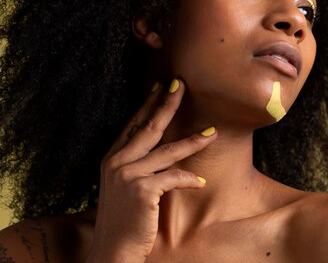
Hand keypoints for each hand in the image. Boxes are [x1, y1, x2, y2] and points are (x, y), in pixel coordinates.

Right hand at [86, 79, 215, 262]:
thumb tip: (162, 149)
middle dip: (167, 103)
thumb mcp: (124, 187)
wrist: (112, 251)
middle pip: (150, 127)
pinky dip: (189, 179)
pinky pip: (174, 178)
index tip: (161, 85)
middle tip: (181, 84)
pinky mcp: (142, 190)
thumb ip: (138, 166)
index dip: (148, 104)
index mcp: (112, 158)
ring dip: (193, 140)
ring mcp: (128, 175)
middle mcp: (117, 162)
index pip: (134, 124)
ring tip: (213, 132)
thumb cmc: (123, 219)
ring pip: (168, 151)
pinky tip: (200, 181)